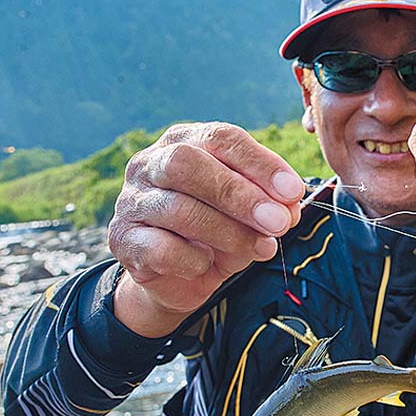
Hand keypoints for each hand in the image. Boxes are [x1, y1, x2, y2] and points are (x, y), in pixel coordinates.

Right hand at [107, 122, 305, 336]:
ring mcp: (131, 200)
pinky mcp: (122, 240)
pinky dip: (193, 259)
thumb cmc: (219, 232)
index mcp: (185, 141)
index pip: (221, 138)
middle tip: (278, 223)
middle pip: (188, 164)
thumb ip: (271, 205)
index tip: (293, 192)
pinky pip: (161, 248)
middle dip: (239, 195)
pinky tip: (208, 264)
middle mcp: (150, 163)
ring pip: (177, 209)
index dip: (260, 163)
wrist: (179, 277)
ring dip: (228, 232)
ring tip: (262, 249)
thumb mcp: (251, 215)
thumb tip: (290, 207)